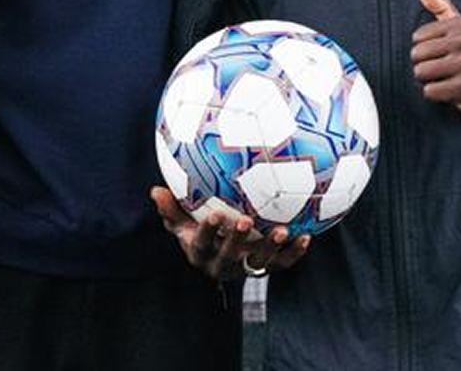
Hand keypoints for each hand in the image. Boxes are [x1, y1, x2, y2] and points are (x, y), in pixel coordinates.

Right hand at [150, 187, 308, 280]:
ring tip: (281, 231)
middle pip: (229, 257)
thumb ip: (169, 208)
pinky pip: (282, 264)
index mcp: (199, 252)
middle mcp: (222, 265)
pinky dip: (294, 253)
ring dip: (271, 248)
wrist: (220, 253)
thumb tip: (155, 191)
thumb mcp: (179, 221)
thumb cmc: (195, 228)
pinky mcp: (266, 269)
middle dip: (237, 240)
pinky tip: (306, 236)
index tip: (214, 215)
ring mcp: (245, 269)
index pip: (201, 244)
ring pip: (259, 263)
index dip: (207, 231)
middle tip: (246, 220)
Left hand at [411, 0, 460, 116]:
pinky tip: (452, 90)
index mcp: (460, 25)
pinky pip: (430, 91)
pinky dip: (437, 94)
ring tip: (447, 78)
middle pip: (416, 55)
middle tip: (444, 68)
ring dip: (430, 80)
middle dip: (424, 65)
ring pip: (421, 73)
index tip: (443, 52)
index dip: (425, 49)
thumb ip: (441, 8)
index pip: (417, 37)